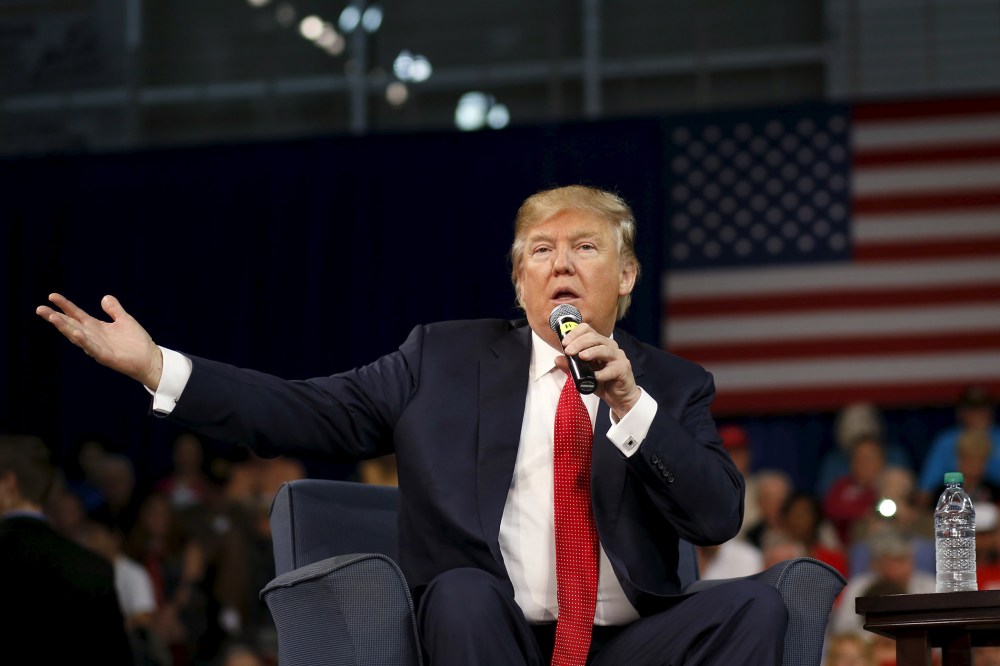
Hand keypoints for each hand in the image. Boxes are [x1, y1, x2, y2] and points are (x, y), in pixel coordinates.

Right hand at [36, 293, 163, 388]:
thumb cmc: (137, 342)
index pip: (76, 314)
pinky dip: (84, 342)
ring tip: (52, 317)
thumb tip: (105, 297)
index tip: (52, 296)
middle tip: (40, 309)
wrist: (150, 360)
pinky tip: (77, 334)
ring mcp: (97, 347)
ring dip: (65, 328)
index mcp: (96, 327)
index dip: (65, 305)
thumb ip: (114, 309)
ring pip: (77, 336)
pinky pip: (92, 348)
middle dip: (56, 318)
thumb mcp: (125, 320)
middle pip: (71, 325)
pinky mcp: (105, 357)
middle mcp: (93, 337)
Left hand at [556, 323, 640, 418]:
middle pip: (595, 337)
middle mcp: (610, 347)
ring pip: (605, 349)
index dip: (575, 333)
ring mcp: (618, 357)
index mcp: (600, 343)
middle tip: (569, 351)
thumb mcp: (584, 374)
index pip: (587, 330)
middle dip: (579, 343)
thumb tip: (557, 359)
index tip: (564, 343)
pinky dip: (603, 373)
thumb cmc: (603, 381)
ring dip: (592, 352)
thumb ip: (571, 366)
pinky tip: (595, 377)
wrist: (619, 396)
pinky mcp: (623, 369)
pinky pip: (612, 369)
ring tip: (581, 356)